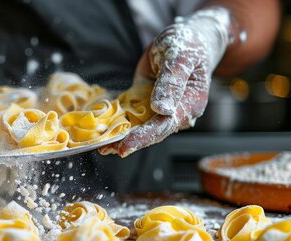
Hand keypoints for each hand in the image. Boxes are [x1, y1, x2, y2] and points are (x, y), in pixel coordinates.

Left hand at [100, 7, 236, 156]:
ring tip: (101, 146)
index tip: (125, 146)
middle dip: (128, 141)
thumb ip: (172, 81)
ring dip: (121, 136)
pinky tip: (103, 130)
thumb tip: (162, 109)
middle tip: (104, 149)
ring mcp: (161, 110)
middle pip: (151, 132)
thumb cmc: (187, 44)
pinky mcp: (148, 103)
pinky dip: (119, 123)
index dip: (143, 137)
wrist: (187, 39)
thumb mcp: (179, 57)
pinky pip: (133, 116)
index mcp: (190, 104)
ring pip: (140, 127)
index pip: (164, 125)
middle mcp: (177, 112)